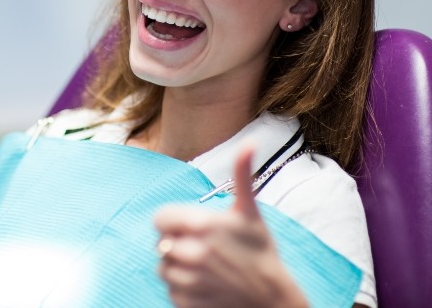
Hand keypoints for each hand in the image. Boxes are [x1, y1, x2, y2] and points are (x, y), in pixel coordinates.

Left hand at [154, 143, 308, 307]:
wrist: (271, 300)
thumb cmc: (260, 251)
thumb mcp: (250, 211)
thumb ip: (242, 174)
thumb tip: (251, 141)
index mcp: (204, 225)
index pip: (160, 218)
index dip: (170, 220)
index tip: (187, 224)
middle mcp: (193, 253)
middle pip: (160, 243)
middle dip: (175, 242)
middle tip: (198, 244)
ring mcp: (189, 282)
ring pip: (163, 268)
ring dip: (176, 265)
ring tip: (202, 264)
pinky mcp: (187, 305)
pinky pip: (170, 291)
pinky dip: (181, 288)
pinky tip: (203, 284)